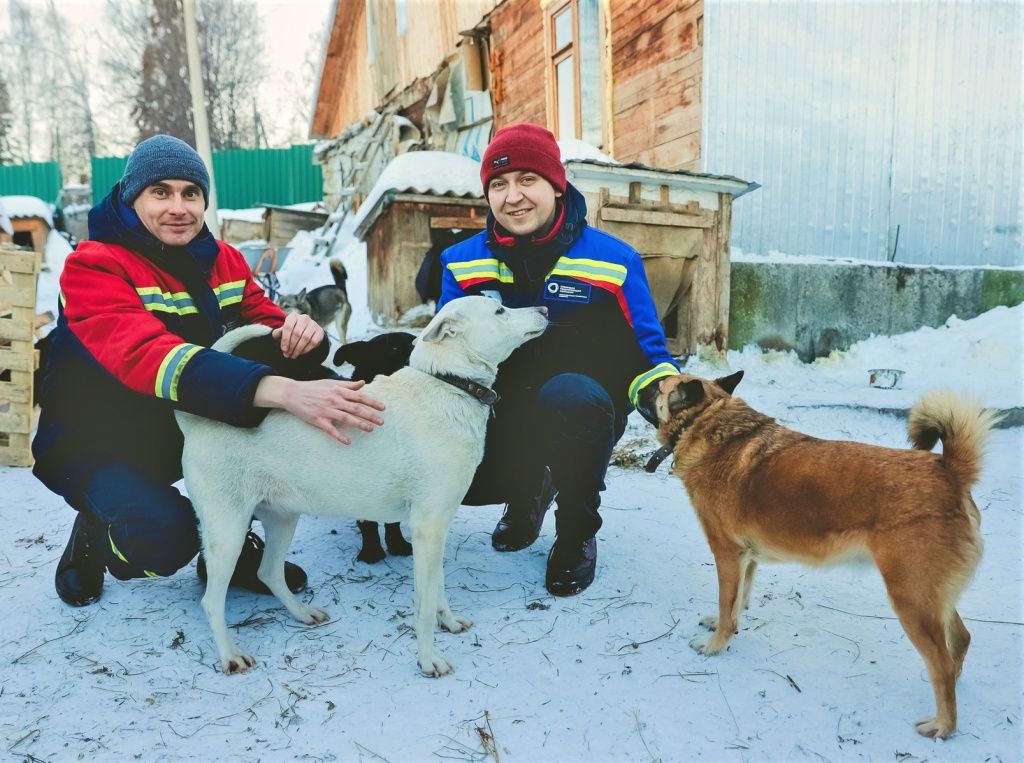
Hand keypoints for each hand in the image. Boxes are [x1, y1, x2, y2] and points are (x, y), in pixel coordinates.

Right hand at [253, 376, 384, 443]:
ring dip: (359, 424)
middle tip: (381, 422)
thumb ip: (348, 385)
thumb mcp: (331, 383)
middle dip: (370, 415)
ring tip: (370, 430)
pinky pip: (330, 430)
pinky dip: (339, 436)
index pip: (359, 397)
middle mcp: (334, 400)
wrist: (292, 393)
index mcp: (339, 391)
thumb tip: (363, 383)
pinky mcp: (318, 420)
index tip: (383, 408)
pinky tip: (348, 442)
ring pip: (346, 418)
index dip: (372, 402)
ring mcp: (326, 410)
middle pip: (356, 408)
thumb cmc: (313, 388)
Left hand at [273, 313, 324, 358]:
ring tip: (293, 355)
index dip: (285, 339)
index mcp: (293, 316)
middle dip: (292, 346)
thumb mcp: (284, 331)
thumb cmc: (292, 331)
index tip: (283, 349)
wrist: (307, 332)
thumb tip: (276, 334)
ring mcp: (313, 324)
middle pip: (297, 333)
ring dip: (298, 349)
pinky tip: (301, 353)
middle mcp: (304, 318)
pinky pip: (313, 342)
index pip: (288, 327)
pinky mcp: (320, 332)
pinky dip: (306, 349)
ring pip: (305, 338)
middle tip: (288, 354)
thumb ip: (278, 332)